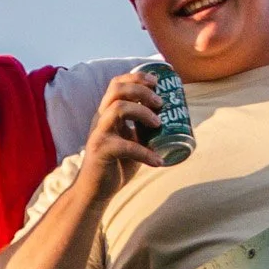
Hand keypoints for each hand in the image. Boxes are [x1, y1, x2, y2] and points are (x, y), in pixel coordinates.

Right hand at [76, 70, 170, 192]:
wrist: (95, 191)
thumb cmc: (116, 166)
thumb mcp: (131, 141)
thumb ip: (143, 130)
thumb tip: (173, 121)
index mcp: (108, 114)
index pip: (117, 84)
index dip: (137, 77)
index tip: (156, 82)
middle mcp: (101, 119)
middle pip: (117, 90)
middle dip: (141, 90)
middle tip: (160, 102)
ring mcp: (99, 134)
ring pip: (118, 109)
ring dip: (142, 112)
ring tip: (159, 124)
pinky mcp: (101, 151)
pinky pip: (125, 146)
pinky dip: (145, 153)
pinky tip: (158, 161)